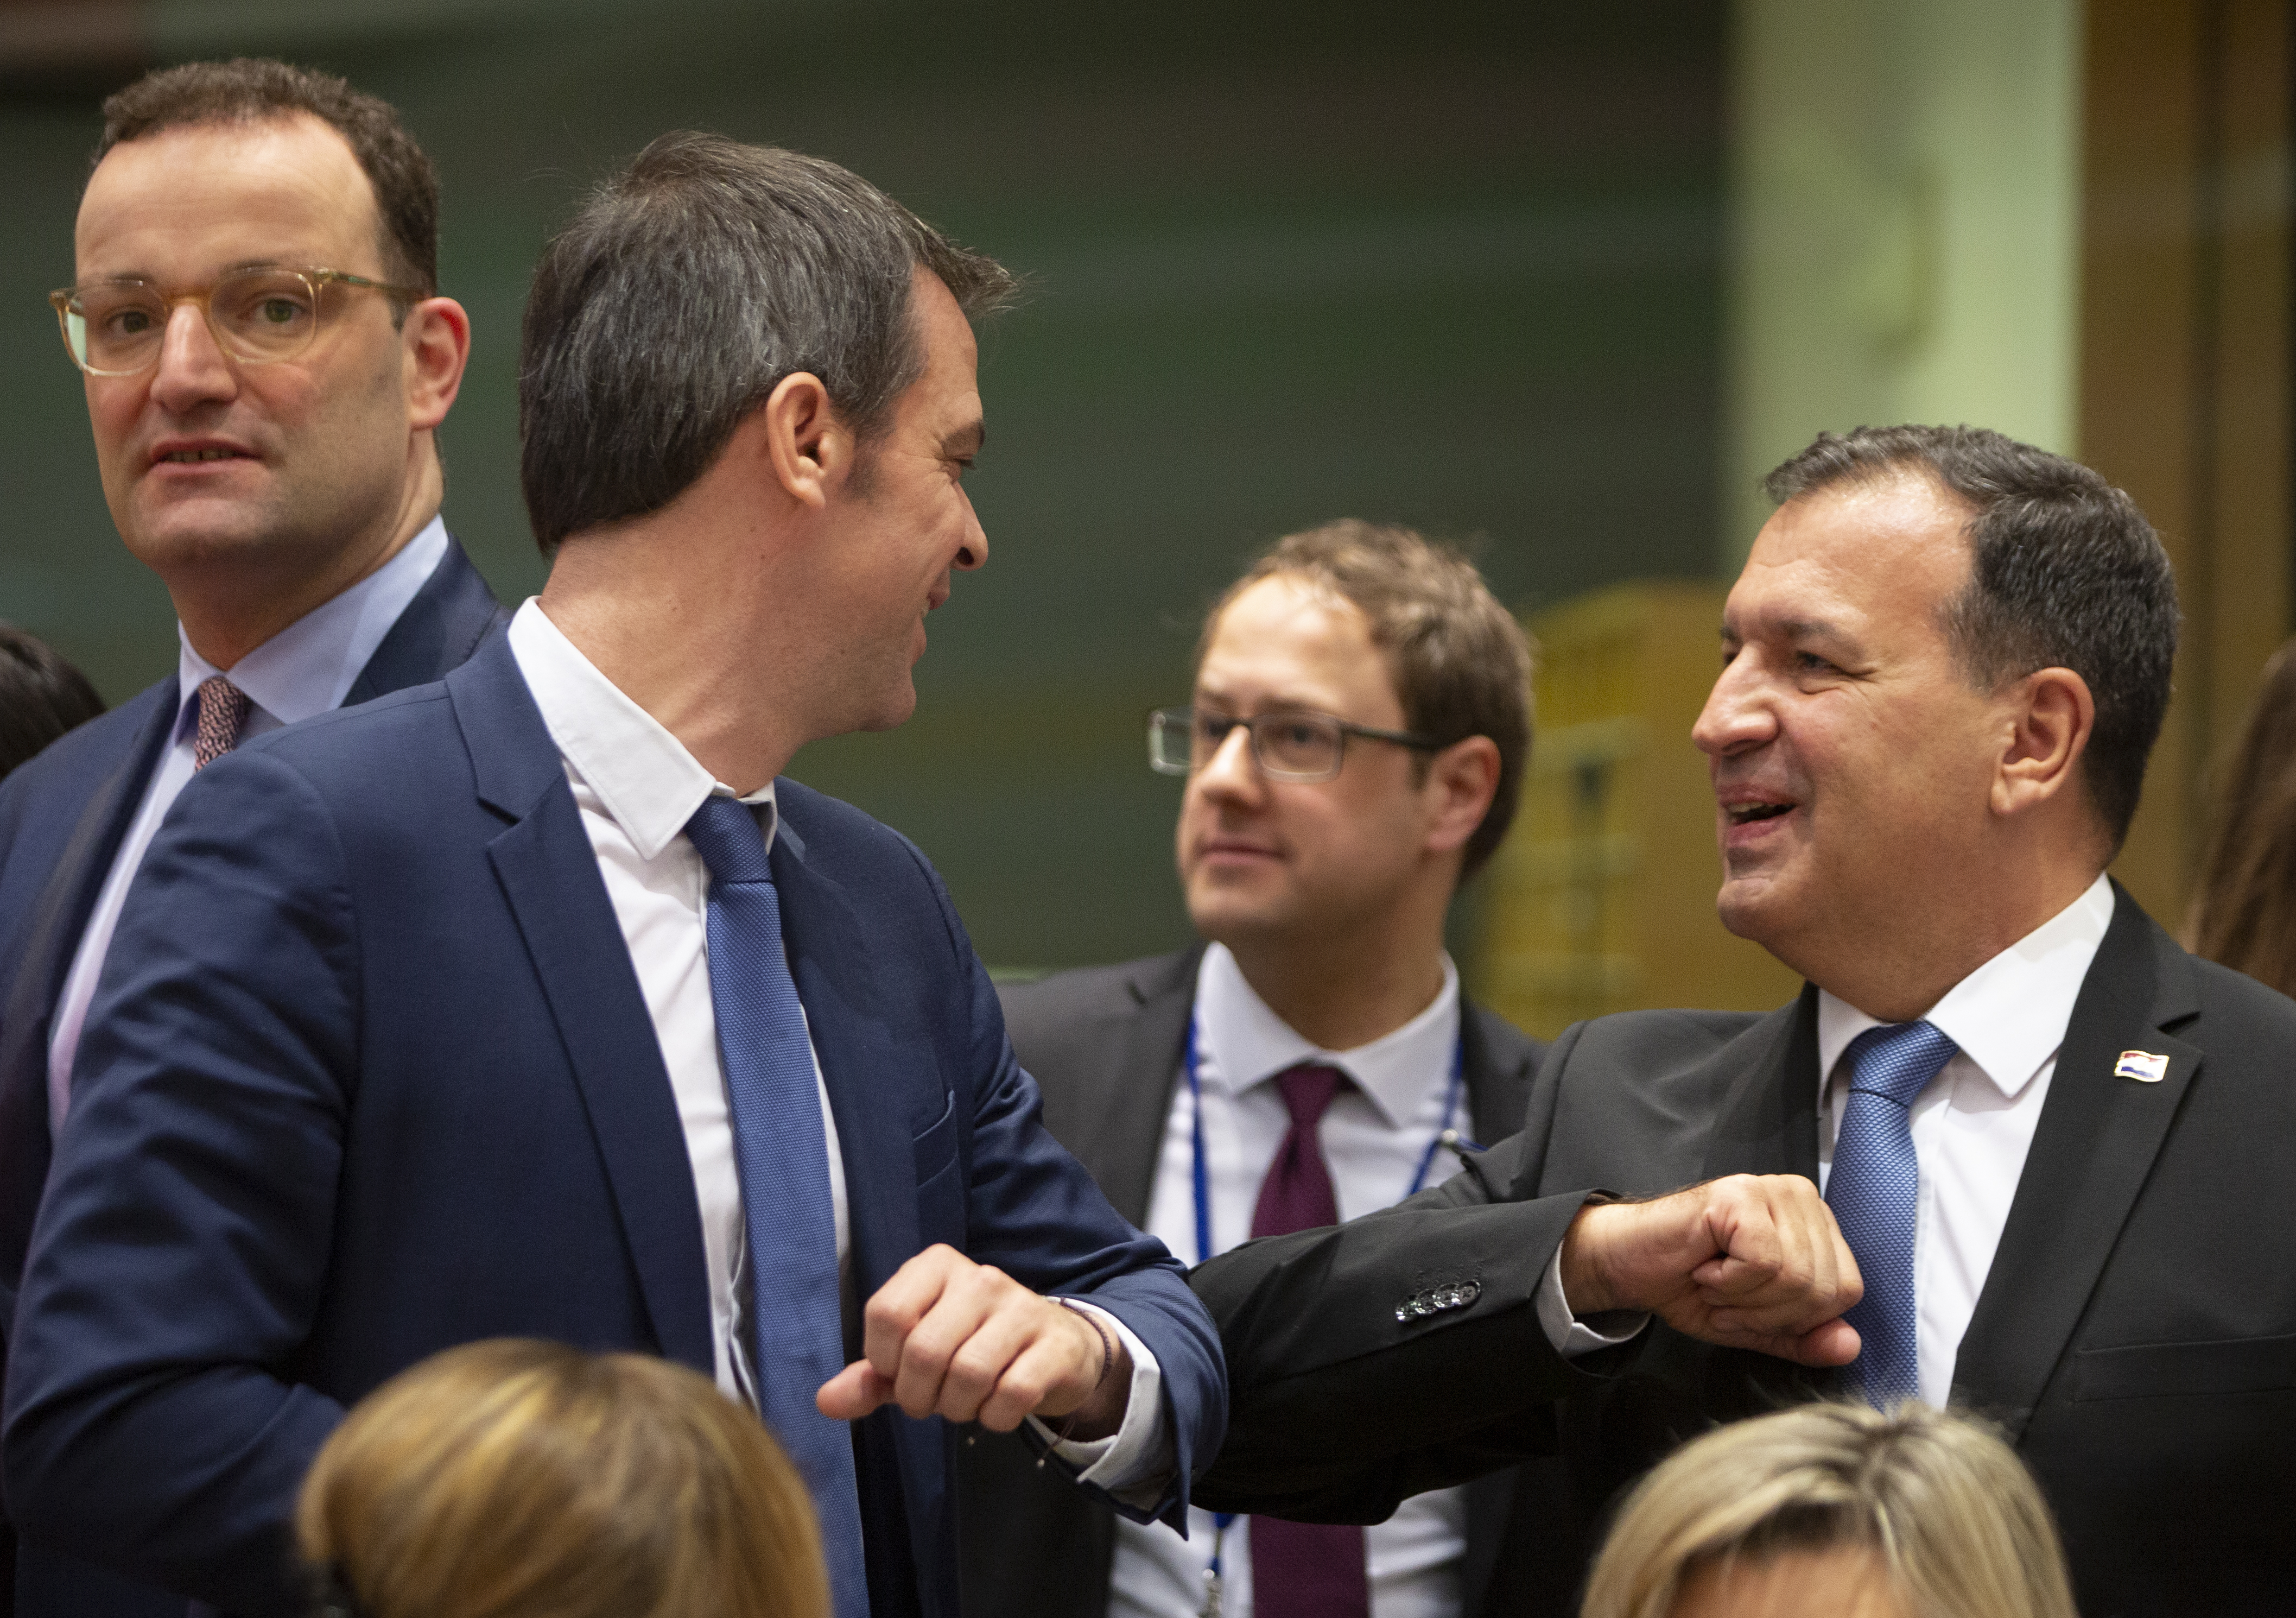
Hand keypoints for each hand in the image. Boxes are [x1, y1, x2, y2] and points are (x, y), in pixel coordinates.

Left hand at [815, 1244, 1132, 1437]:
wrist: (1056, 1346)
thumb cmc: (973, 1345)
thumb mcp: (916, 1354)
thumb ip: (871, 1376)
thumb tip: (826, 1402)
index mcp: (937, 1267)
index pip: (886, 1313)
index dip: (882, 1360)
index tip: (897, 1372)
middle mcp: (981, 1278)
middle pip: (924, 1351)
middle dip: (919, 1396)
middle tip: (932, 1399)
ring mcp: (1022, 1308)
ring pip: (968, 1375)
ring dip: (958, 1408)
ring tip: (965, 1401)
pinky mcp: (1054, 1345)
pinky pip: (1011, 1395)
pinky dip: (996, 1417)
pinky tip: (999, 1407)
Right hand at [1558, 1176, 1862, 1366]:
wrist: (1628, 1266)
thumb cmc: (1690, 1286)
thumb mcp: (1758, 1325)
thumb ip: (1806, 1338)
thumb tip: (1850, 1345)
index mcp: (1815, 1224)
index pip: (1847, 1290)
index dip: (1797, 1318)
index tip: (1751, 1307)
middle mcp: (1801, 1197)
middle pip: (1825, 1289)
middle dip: (1768, 1312)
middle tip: (1728, 1297)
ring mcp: (1771, 1190)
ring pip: (1796, 1277)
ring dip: (1744, 1299)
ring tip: (1715, 1281)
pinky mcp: (1740, 1195)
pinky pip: (1763, 1263)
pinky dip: (1729, 1282)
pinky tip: (1706, 1267)